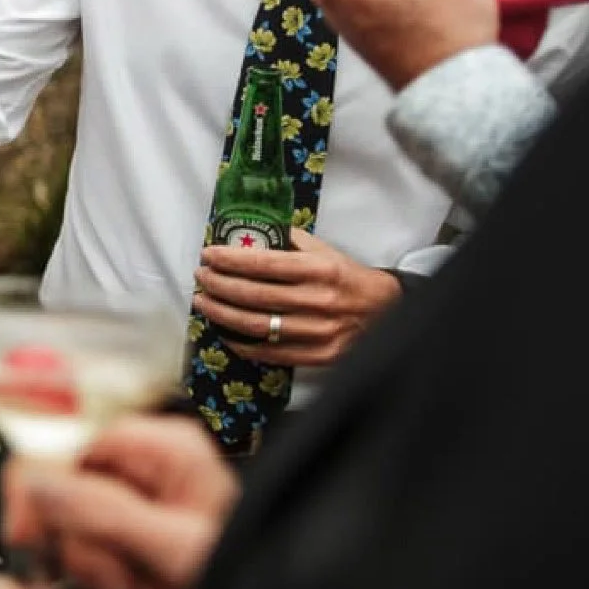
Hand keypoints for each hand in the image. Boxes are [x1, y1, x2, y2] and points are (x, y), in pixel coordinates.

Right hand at [4, 416, 236, 588]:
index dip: (45, 489)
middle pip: (72, 500)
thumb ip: (102, 511)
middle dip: (91, 550)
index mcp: (166, 449)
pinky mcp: (137, 550)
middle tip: (128, 580)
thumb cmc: (243, 579)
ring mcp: (143, 514)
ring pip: (80, 541)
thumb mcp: (174, 546)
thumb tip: (35, 481)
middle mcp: (152, 474)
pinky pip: (96, 568)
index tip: (26, 529)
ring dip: (106, 580)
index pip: (75, 446)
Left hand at [192, 229, 399, 366]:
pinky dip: (240, 343)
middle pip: (254, 296)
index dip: (230, 260)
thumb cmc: (348, 278)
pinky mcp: (318, 356)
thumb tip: (248, 233)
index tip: (208, 255)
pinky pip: (269, 353)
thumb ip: (289, 241)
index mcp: (320, 270)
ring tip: (203, 302)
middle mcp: (318, 301)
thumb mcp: (325, 251)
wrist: (387, 311)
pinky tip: (224, 331)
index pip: (264, 264)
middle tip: (200, 278)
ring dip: (221, 314)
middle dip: (218, 285)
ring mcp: (317, 332)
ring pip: (256, 325)